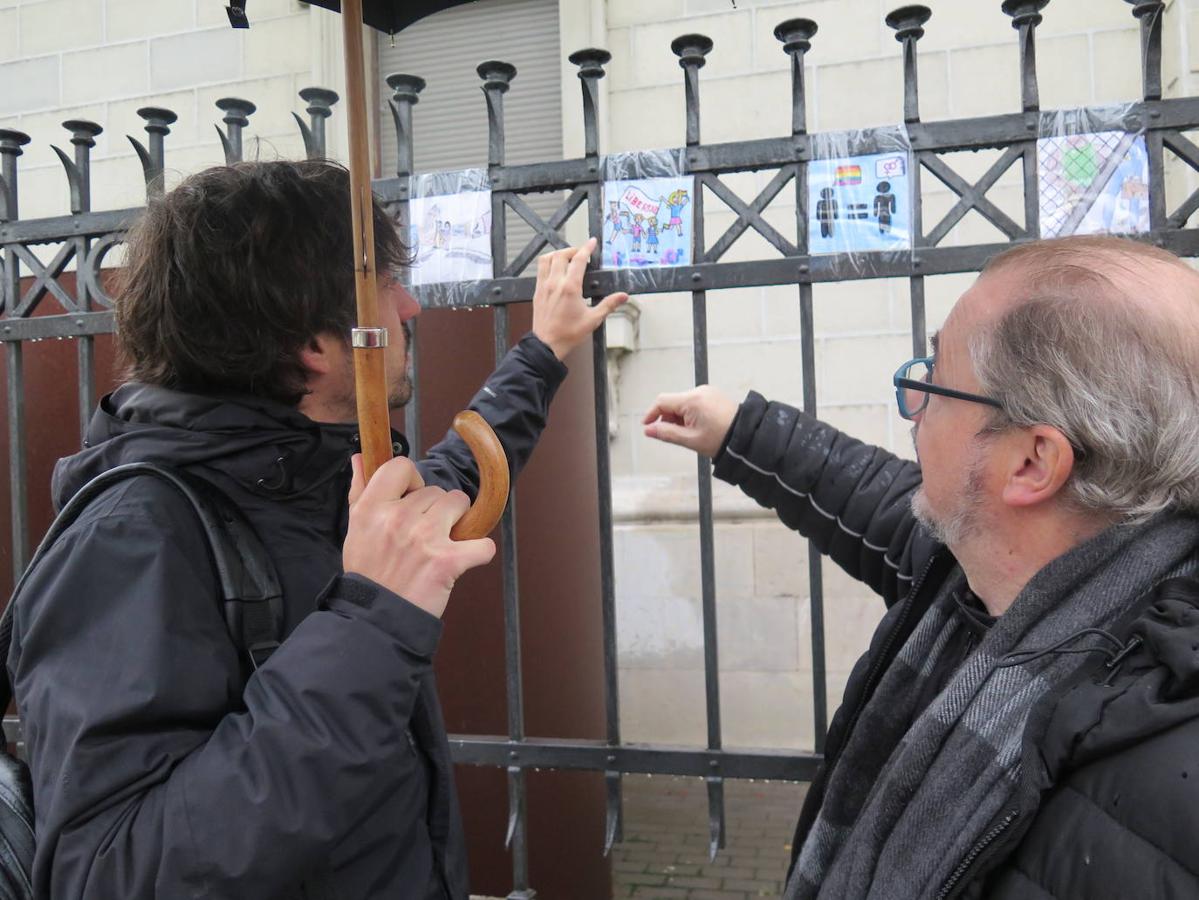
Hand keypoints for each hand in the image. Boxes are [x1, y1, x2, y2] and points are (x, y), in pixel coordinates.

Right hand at [343, 454, 495, 618]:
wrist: (376, 620)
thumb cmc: (369, 575)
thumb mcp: (356, 530)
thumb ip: (359, 491)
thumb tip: (358, 458)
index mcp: (372, 508)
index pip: (401, 467)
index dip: (412, 480)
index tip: (411, 499)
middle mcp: (399, 518)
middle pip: (436, 491)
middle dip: (436, 511)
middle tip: (423, 537)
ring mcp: (425, 538)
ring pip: (460, 505)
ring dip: (458, 524)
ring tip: (441, 545)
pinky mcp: (448, 561)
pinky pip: (482, 544)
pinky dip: (479, 554)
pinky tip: (463, 562)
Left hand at [532, 237, 629, 360]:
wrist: (547, 345)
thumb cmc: (569, 334)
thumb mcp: (593, 320)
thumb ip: (609, 305)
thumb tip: (623, 296)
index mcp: (570, 288)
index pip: (578, 260)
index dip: (586, 248)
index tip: (592, 243)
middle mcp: (555, 283)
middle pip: (561, 255)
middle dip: (572, 250)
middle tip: (581, 252)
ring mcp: (544, 286)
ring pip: (547, 259)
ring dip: (557, 254)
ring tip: (567, 257)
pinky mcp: (537, 292)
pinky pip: (540, 270)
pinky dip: (548, 264)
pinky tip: (555, 270)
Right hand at [643, 386, 738, 458]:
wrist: (745, 437)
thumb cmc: (722, 439)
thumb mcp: (689, 440)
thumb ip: (666, 433)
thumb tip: (649, 430)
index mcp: (692, 400)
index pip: (662, 401)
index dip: (651, 414)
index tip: (647, 425)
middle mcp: (699, 391)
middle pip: (672, 402)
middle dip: (669, 418)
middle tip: (677, 435)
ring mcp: (707, 392)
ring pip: (682, 402)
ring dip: (680, 417)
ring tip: (692, 432)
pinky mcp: (712, 395)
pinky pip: (694, 402)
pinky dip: (690, 413)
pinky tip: (699, 426)